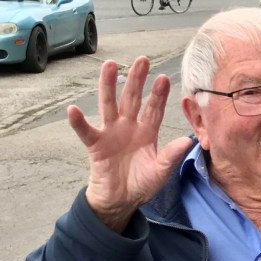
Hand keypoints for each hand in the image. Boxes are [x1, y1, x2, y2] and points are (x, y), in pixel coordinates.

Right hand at [67, 57, 191, 232]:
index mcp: (147, 132)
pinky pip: (85, 131)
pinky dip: (78, 122)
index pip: (154, 109)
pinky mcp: (95, 145)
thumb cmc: (141, 184)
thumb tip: (187, 140)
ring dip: (108, 86)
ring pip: (109, 105)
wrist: (120, 201)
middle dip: (137, 80)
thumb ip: (170, 156)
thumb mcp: (160, 171)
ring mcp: (111, 133)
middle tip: (142, 59)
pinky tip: (73, 109)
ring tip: (109, 66)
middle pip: (132, 99)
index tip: (164, 77)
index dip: (158, 94)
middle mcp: (129, 127)